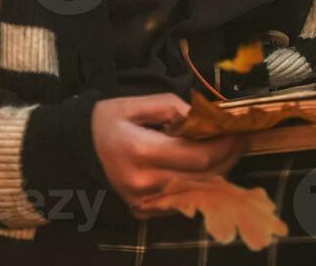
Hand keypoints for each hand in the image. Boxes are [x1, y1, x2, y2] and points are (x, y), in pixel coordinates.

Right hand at [91, 93, 246, 219]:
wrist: (76, 151)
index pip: (198, 155)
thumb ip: (171, 106)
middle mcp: (144, 183)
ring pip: (198, 193)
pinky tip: (207, 167)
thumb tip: (202, 116)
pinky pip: (183, 202)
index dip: (224, 144)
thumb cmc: (105, 122)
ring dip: (218, 172)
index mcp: (141, 152)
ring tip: (229, 150)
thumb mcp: (134, 104)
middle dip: (228, 157)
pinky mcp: (144, 211)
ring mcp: (144, 202)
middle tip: (240, 139)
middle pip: (204, 178)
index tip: (238, 129)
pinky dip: (199, 185)